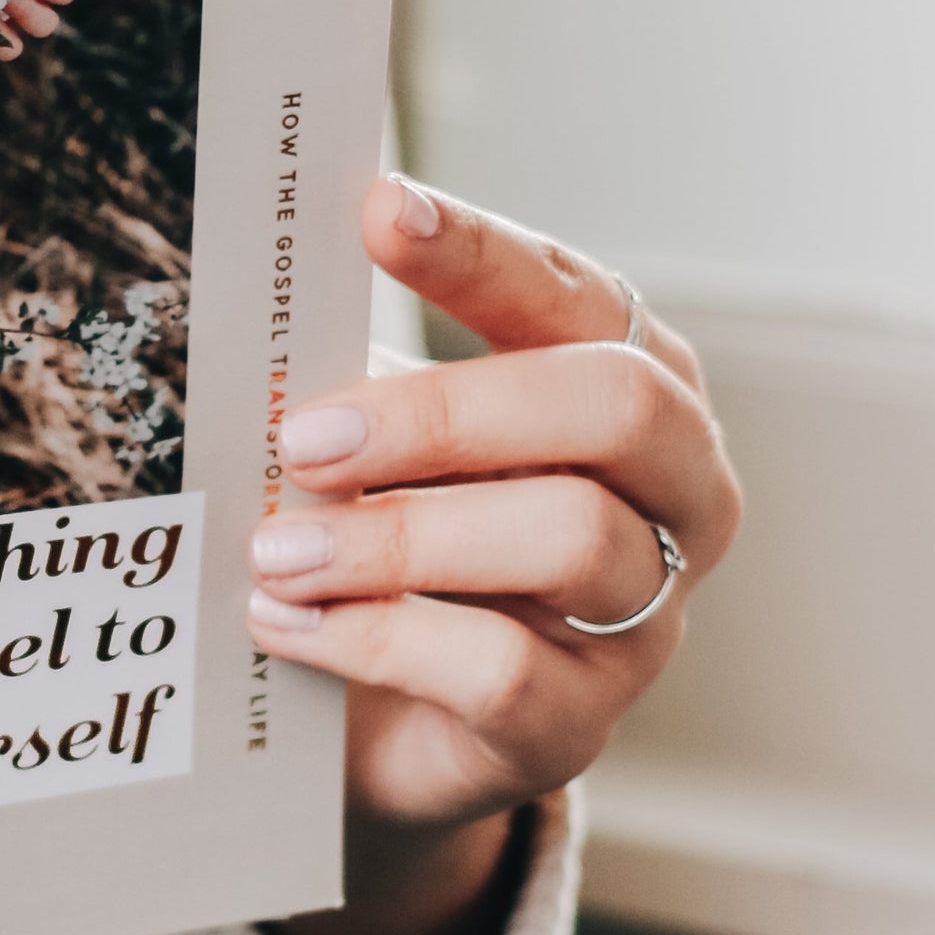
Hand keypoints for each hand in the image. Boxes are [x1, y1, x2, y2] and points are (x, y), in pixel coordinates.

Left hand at [251, 176, 741, 934]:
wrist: (372, 721)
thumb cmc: (389, 538)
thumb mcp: (375, 442)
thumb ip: (349, 373)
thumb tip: (262, 298)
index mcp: (630, 386)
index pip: (580, 294)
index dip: (487, 251)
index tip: (381, 209)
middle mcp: (672, 492)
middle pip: (615, 406)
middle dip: (447, 409)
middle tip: (304, 436)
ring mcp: (641, 617)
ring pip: (566, 538)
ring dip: (396, 535)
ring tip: (273, 546)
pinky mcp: (576, 724)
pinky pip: (503, 670)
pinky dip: (375, 636)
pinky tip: (282, 620)